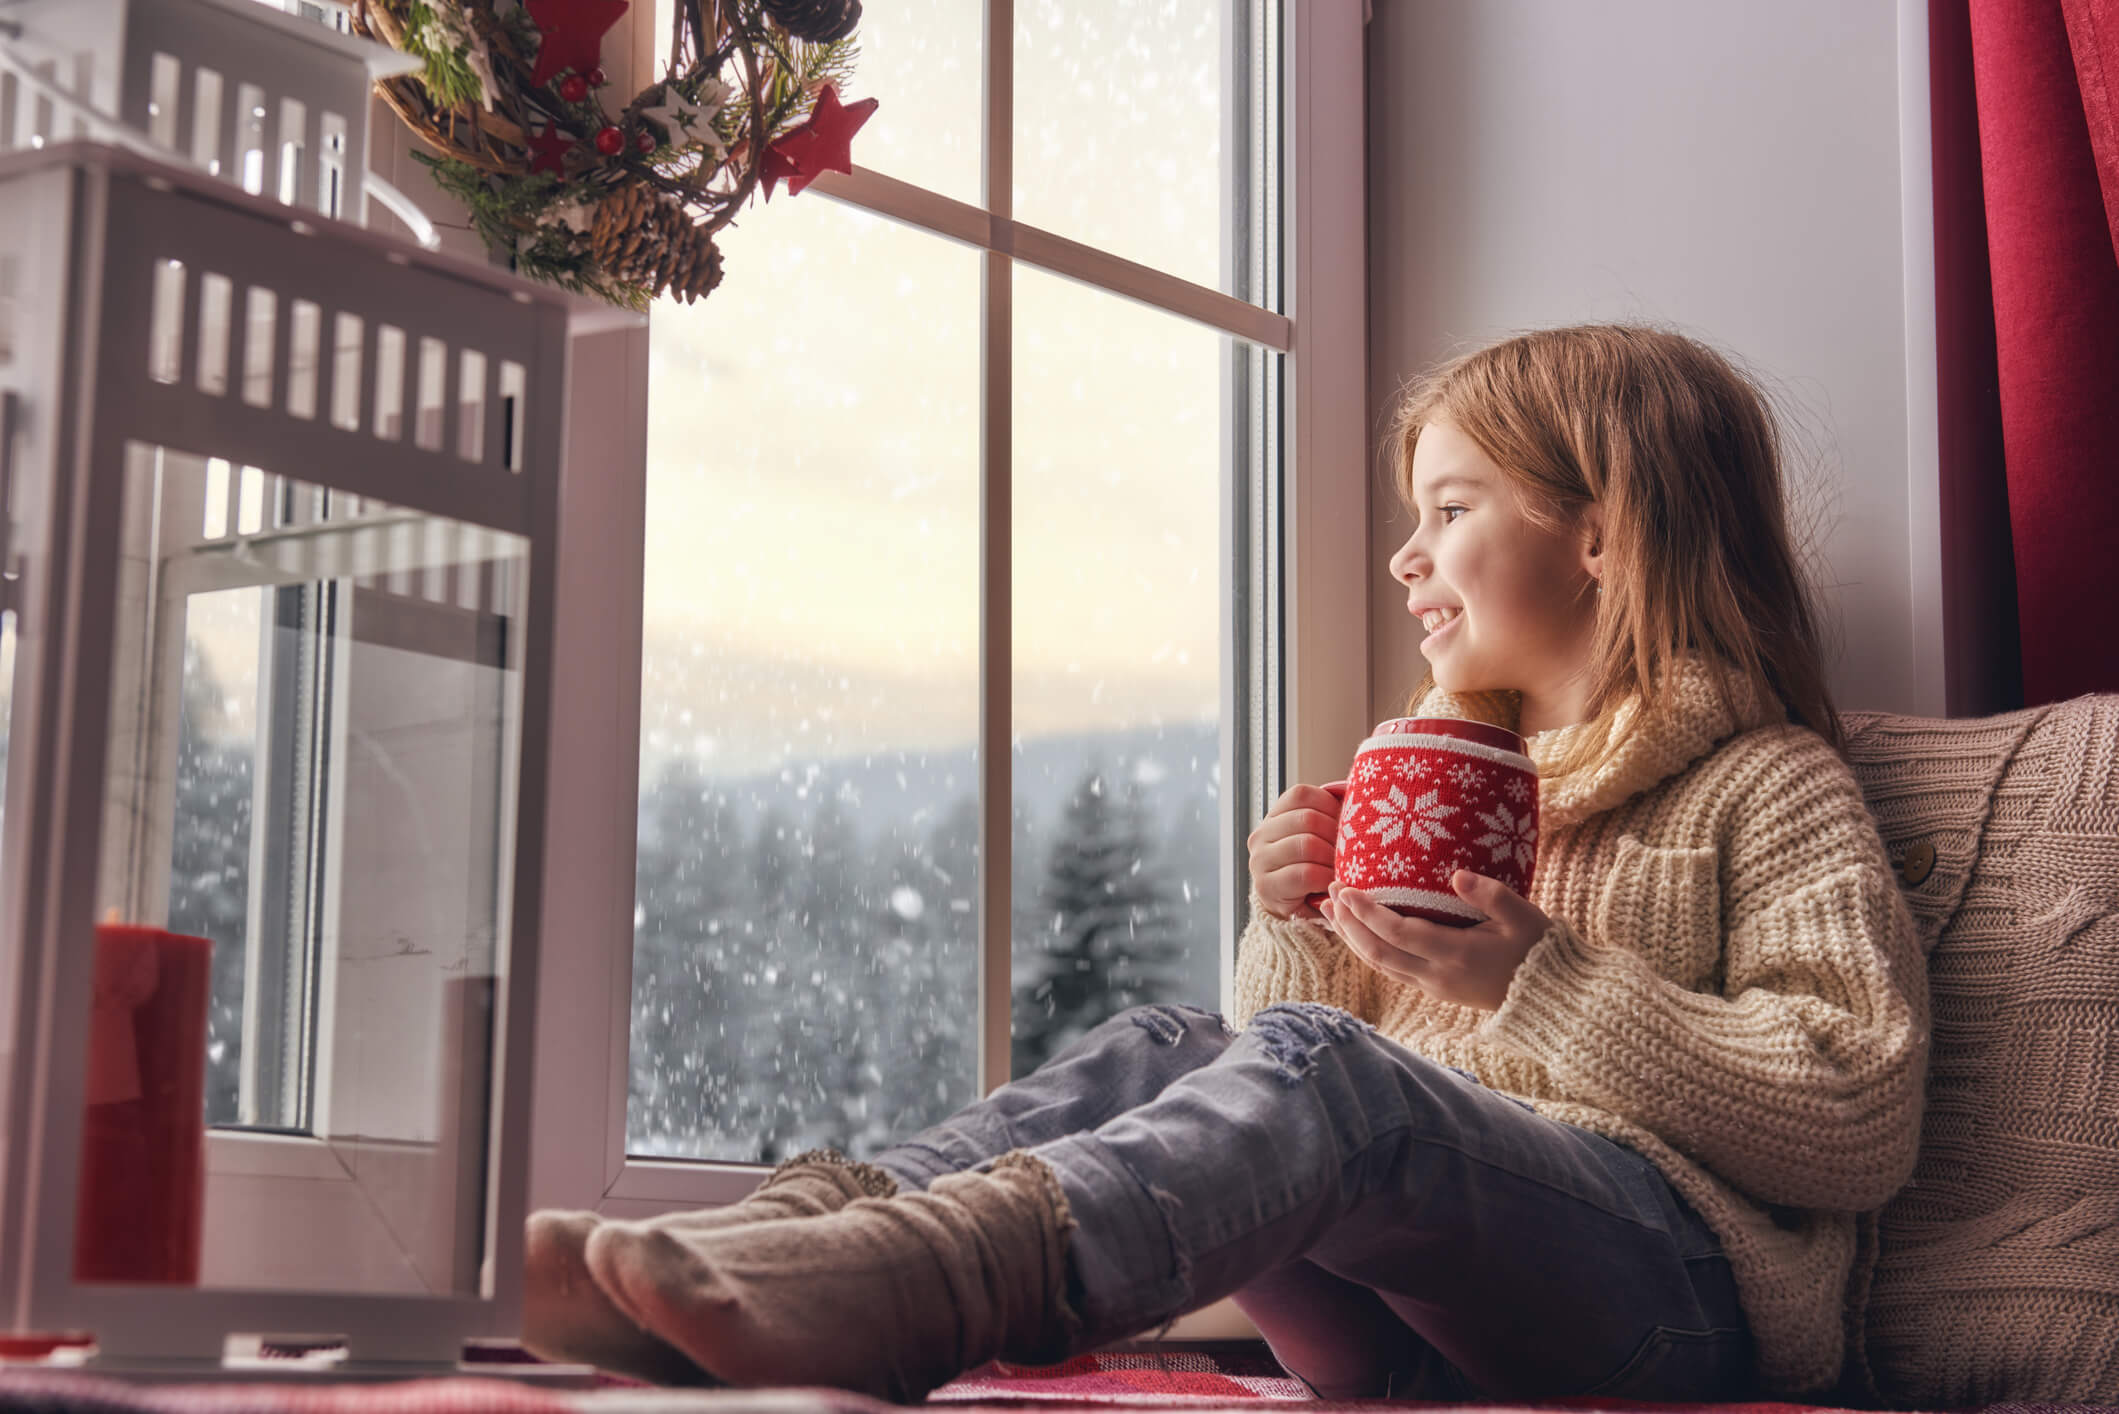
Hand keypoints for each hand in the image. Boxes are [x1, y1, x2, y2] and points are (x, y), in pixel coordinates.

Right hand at [1246, 781, 1349, 922]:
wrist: (1294, 906)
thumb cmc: (1314, 866)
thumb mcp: (1319, 835)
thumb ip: (1329, 813)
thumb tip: (1348, 789)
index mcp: (1274, 816)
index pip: (1301, 795)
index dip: (1330, 806)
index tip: (1346, 823)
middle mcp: (1261, 835)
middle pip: (1307, 819)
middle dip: (1336, 835)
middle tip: (1351, 850)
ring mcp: (1260, 861)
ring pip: (1306, 845)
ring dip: (1333, 858)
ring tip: (1343, 867)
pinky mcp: (1267, 886)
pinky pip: (1305, 874)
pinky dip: (1327, 877)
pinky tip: (1334, 882)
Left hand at [1320, 871, 1553, 1010]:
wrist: (1552, 997)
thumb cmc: (1540, 950)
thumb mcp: (1524, 917)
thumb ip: (1491, 894)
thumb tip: (1456, 873)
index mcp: (1457, 955)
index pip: (1398, 933)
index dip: (1367, 913)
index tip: (1344, 890)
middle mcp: (1438, 976)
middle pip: (1378, 953)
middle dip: (1348, 925)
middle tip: (1327, 895)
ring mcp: (1435, 987)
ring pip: (1381, 965)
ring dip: (1353, 939)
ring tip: (1330, 913)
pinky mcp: (1437, 991)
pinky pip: (1393, 970)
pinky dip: (1370, 950)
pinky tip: (1360, 934)